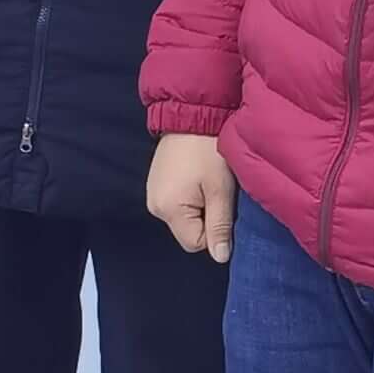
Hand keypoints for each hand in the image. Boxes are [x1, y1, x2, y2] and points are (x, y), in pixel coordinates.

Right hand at [146, 133, 234, 263]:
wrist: (189, 115)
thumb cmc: (208, 151)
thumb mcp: (220, 189)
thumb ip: (219, 225)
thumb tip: (220, 257)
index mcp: (168, 210)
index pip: (195, 243)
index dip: (214, 229)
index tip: (221, 203)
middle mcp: (155, 207)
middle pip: (188, 231)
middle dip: (206, 216)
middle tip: (215, 189)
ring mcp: (152, 194)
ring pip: (184, 217)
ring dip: (198, 206)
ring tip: (206, 180)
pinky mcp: (155, 184)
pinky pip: (177, 204)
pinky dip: (189, 196)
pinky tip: (196, 177)